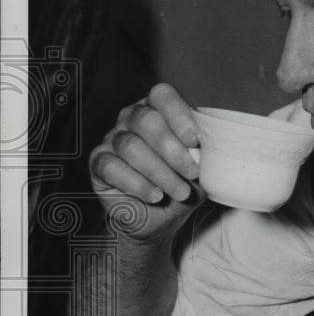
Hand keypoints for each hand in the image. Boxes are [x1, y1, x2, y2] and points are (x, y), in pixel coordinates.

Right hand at [89, 83, 203, 240]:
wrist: (158, 219)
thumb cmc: (181, 185)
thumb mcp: (200, 171)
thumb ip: (204, 157)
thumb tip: (213, 151)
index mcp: (158, 109)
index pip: (162, 95)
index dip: (179, 115)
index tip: (195, 142)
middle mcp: (131, 118)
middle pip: (146, 120)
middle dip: (173, 150)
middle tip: (192, 173)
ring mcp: (112, 139)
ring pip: (131, 146)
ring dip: (160, 172)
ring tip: (180, 192)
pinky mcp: (98, 162)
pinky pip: (113, 167)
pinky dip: (138, 184)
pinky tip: (155, 196)